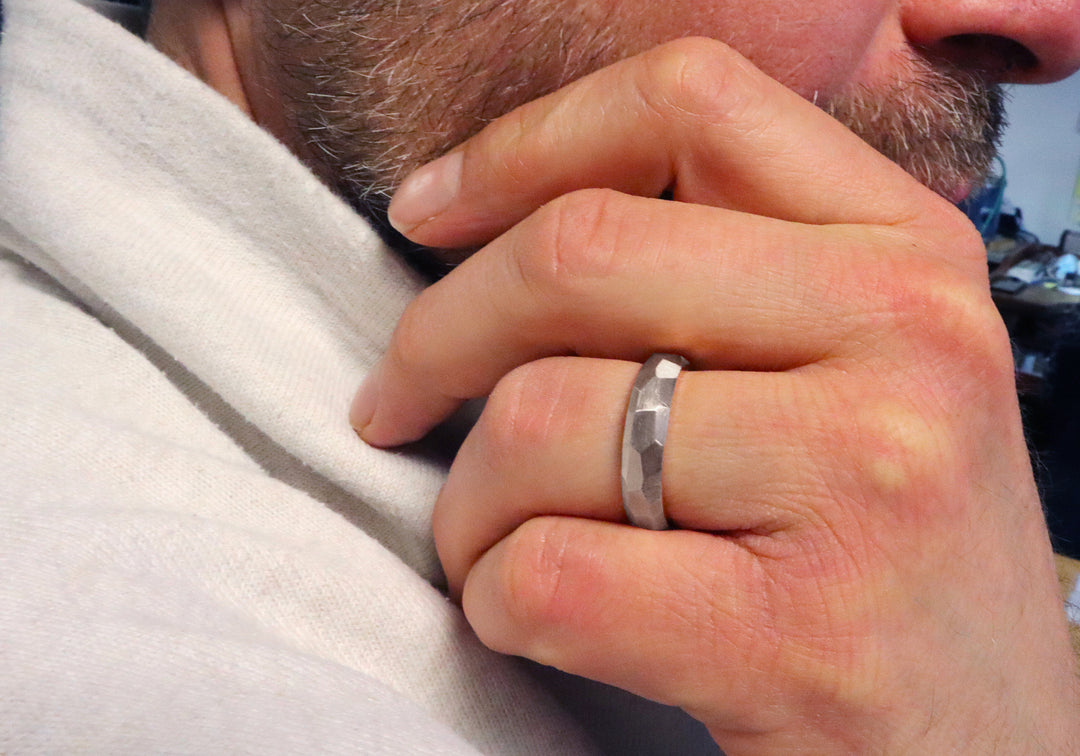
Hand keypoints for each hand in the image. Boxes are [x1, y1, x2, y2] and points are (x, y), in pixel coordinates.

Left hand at [351, 38, 1079, 752]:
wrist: (982, 745)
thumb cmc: (881, 549)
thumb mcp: (846, 369)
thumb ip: (712, 277)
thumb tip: (474, 228)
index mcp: (906, 249)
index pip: (686, 102)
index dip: (520, 147)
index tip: (428, 213)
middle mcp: (906, 336)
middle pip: (577, 254)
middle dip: (435, 336)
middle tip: (393, 402)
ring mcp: (866, 481)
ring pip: (540, 421)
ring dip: (466, 502)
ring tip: (488, 542)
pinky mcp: (801, 634)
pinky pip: (552, 573)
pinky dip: (496, 598)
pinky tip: (527, 611)